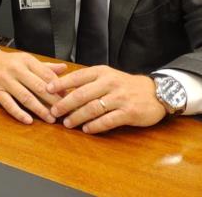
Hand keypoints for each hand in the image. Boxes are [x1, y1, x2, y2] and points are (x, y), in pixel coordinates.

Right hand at [0, 50, 67, 123]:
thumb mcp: (26, 60)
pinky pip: (9, 104)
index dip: (59, 87)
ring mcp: (5, 81)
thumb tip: (65, 68)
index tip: (68, 98)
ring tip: (50, 119)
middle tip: (63, 112)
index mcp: (27, 61)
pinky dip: (19, 113)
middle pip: (38, 86)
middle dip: (52, 100)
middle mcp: (16, 69)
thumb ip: (45, 67)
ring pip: (25, 97)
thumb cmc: (9, 63)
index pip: (46, 74)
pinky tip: (29, 120)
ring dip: (39, 109)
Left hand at [47, 66, 165, 133]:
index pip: (77, 77)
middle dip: (64, 104)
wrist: (155, 93)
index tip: (46, 90)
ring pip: (92, 109)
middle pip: (81, 94)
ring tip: (67, 123)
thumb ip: (88, 82)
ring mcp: (119, 98)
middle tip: (53, 112)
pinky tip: (86, 129)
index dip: (60, 84)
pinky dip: (94, 126)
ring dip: (77, 117)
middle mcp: (109, 83)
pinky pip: (107, 121)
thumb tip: (62, 88)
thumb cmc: (125, 85)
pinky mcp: (128, 112)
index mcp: (102, 72)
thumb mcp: (107, 77)